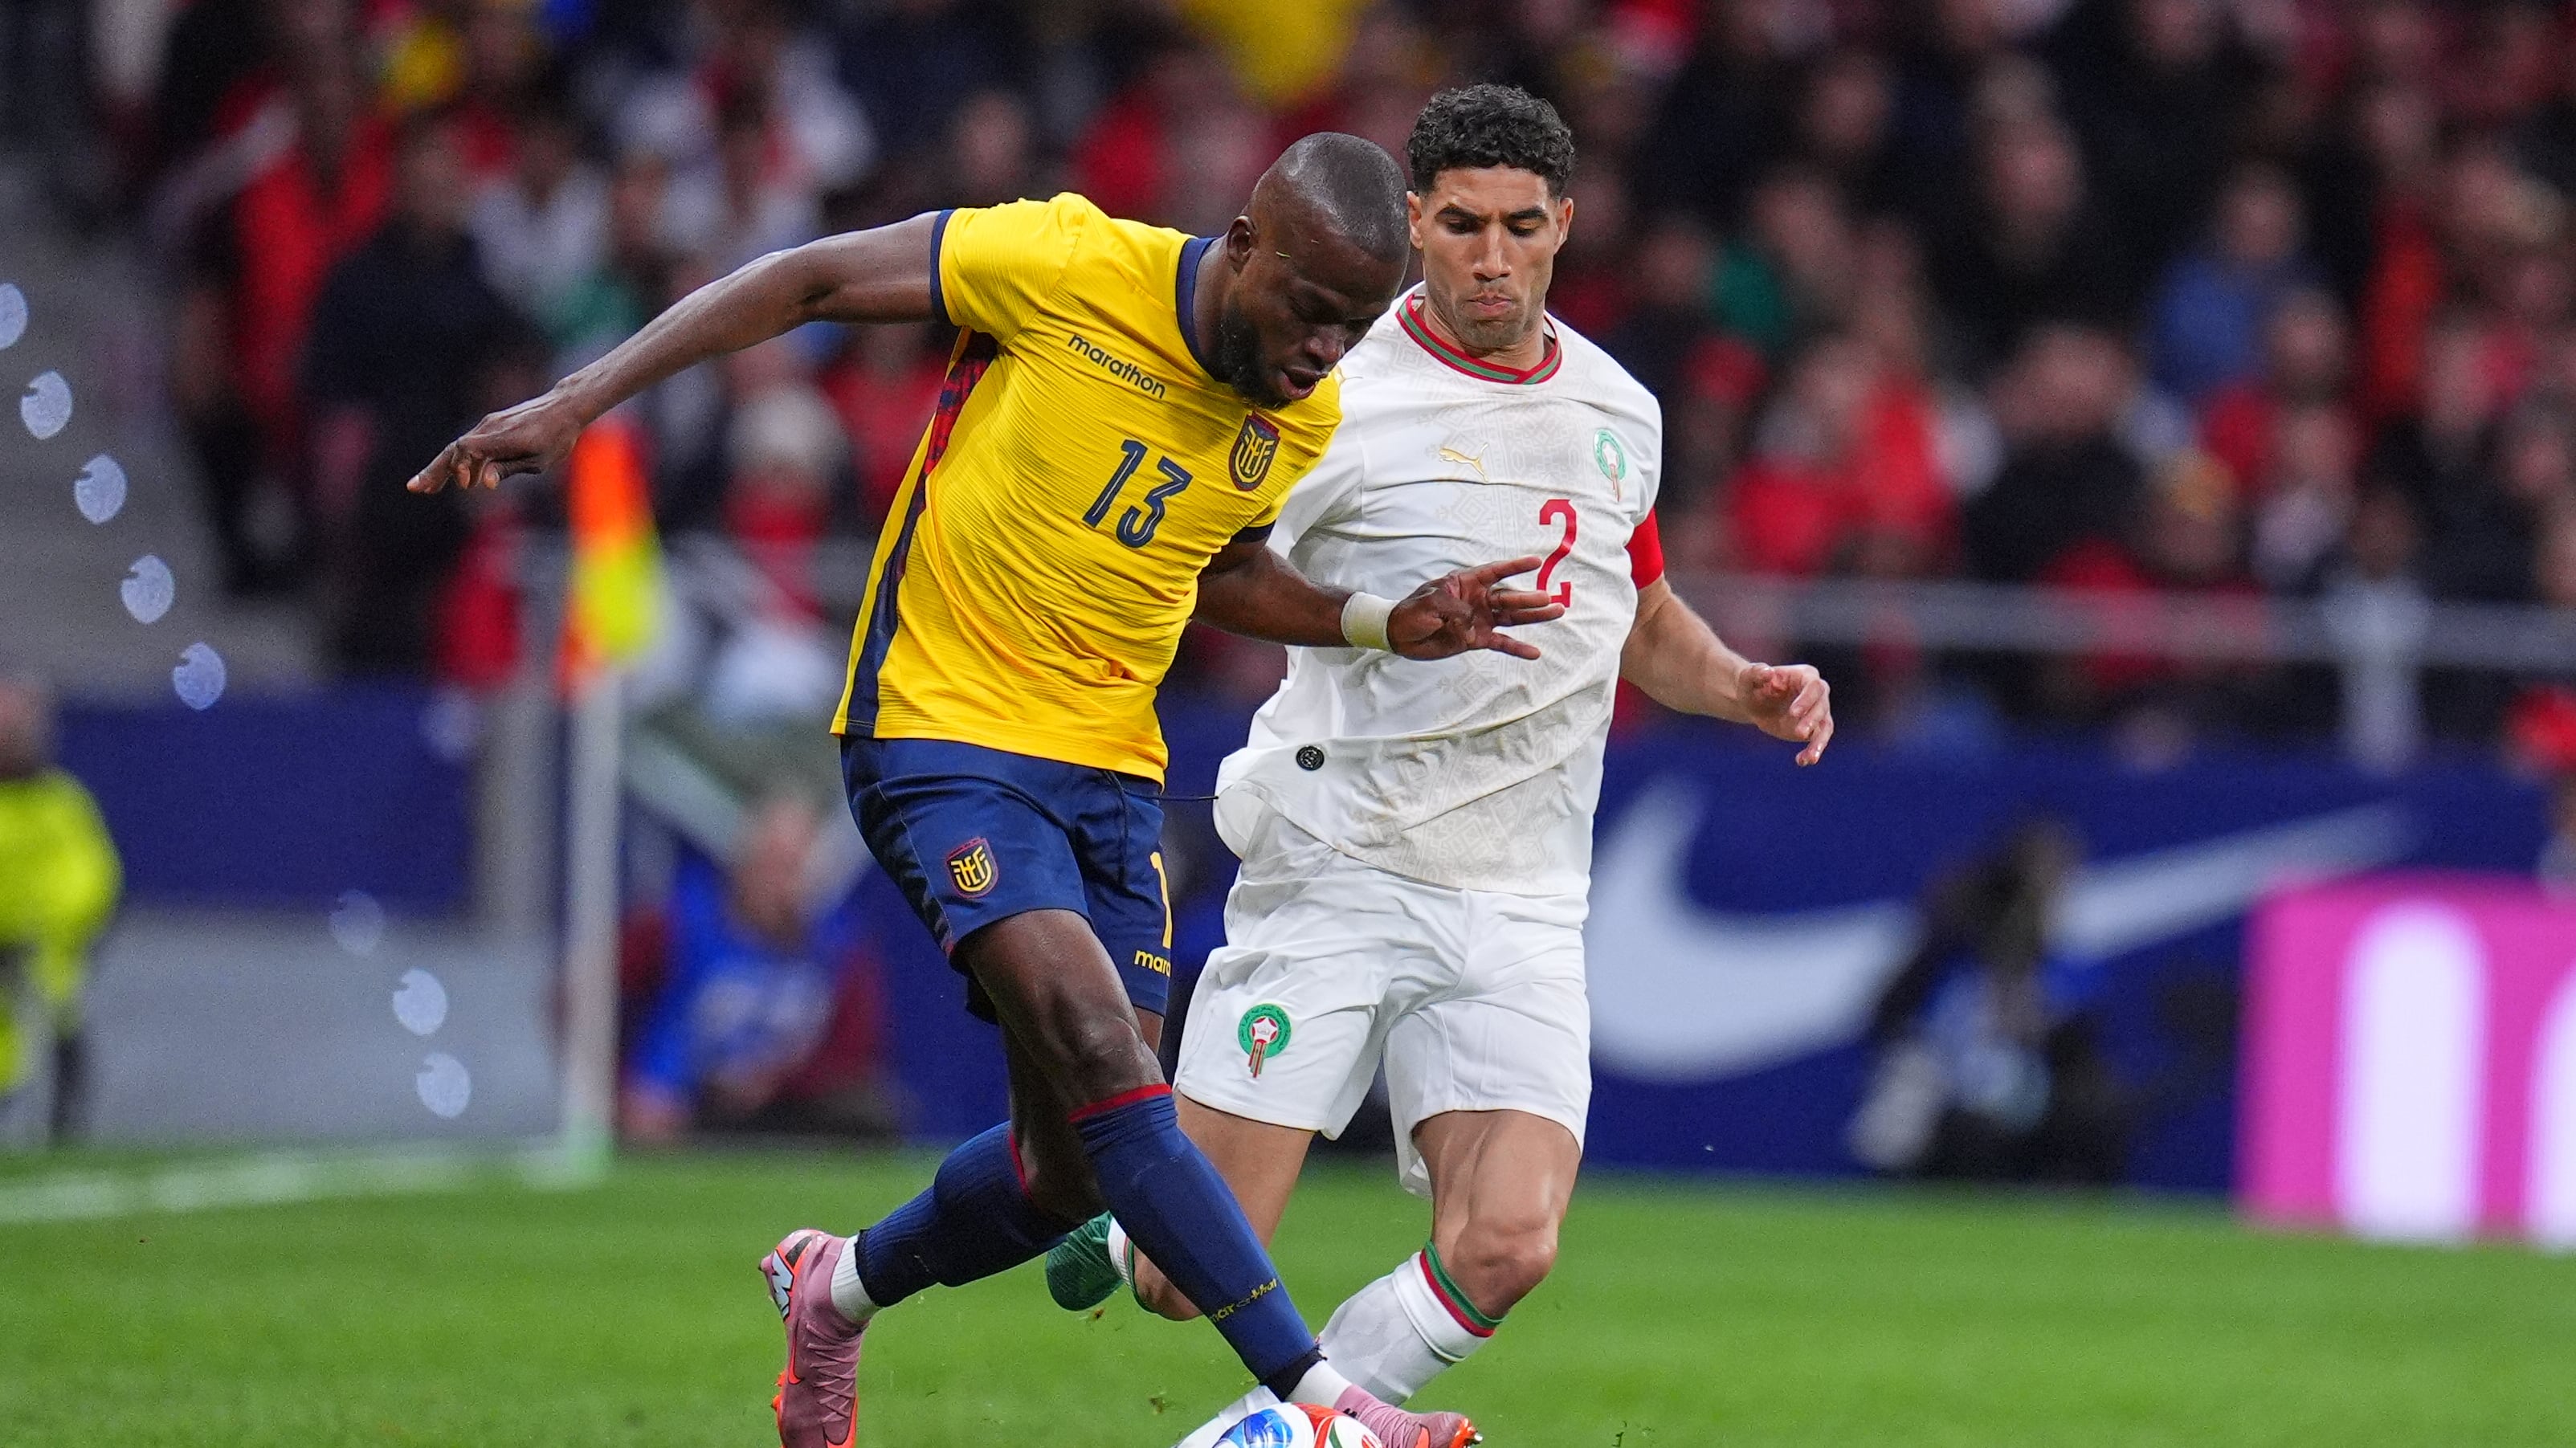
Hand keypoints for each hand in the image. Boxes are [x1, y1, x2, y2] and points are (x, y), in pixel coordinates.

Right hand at [406, 390, 586, 493]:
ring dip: (441, 468)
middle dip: (435, 470)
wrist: (564, 407)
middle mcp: (490, 428)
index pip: (467, 448)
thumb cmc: (557, 437)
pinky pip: (469, 445)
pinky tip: (453, 477)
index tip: (466, 485)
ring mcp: (488, 425)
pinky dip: (458, 460)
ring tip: (425, 488)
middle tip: (414, 489)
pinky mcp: (491, 427)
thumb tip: (484, 484)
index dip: (461, 466)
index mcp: (502, 437)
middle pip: (454, 449)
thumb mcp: (538, 459)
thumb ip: (509, 469)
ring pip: (458, 448)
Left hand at [1387, 556, 1565, 660]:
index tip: (1535, 561)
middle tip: (1548, 598)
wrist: (1400, 635)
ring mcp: (1480, 619)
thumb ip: (1455, 610)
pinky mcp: (1477, 639)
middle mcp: (1477, 599)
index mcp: (1466, 583)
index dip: (1514, 567)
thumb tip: (1475, 624)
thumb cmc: (1412, 611)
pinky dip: (1517, 648)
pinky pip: (1502, 643)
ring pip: (1512, 617)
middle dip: (1529, 598)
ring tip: (1557, 612)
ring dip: (1533, 616)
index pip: (1494, 572)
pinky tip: (1535, 652)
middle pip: (1508, 597)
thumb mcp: (1430, 602)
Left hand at [1739, 661, 1832, 764]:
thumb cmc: (1752, 686)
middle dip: (1812, 720)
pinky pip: (1818, 740)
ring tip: (1811, 758)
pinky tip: (1802, 761)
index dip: (1806, 699)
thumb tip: (1768, 672)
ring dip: (1820, 742)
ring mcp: (1817, 711)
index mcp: (1804, 675)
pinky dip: (1812, 751)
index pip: (1813, 686)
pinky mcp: (1814, 729)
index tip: (1793, 713)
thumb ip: (1756, 672)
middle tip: (1799, 733)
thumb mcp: (1748, 678)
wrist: (1753, 703)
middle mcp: (1817, 693)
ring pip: (1826, 726)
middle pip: (1822, 706)